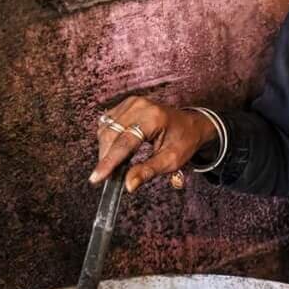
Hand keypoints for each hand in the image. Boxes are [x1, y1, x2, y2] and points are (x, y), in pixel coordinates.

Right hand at [89, 97, 218, 192]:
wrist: (192, 125)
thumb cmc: (184, 141)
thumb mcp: (171, 160)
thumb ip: (148, 172)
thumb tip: (128, 185)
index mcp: (153, 118)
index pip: (124, 143)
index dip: (109, 162)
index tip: (96, 178)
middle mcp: (140, 106)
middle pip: (110, 134)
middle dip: (106, 158)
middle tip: (107, 177)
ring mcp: (132, 102)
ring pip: (106, 129)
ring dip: (106, 149)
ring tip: (115, 164)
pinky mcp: (127, 104)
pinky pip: (108, 122)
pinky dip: (108, 138)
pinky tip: (116, 149)